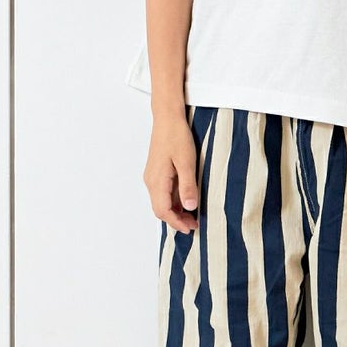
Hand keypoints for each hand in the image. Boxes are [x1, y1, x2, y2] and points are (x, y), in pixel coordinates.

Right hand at [145, 111, 199, 233]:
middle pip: (160, 209)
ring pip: (161, 202)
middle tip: (195, 224)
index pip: (163, 211)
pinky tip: (186, 200)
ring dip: (175, 211)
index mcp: (157, 181)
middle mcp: (151, 181)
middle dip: (176, 220)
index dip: (177, 223)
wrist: (167, 118)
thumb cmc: (177, 136)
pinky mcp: (156, 172)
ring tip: (193, 215)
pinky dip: (174, 201)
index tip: (191, 228)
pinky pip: (163, 193)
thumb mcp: (187, 162)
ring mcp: (152, 177)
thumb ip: (188, 186)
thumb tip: (190, 208)